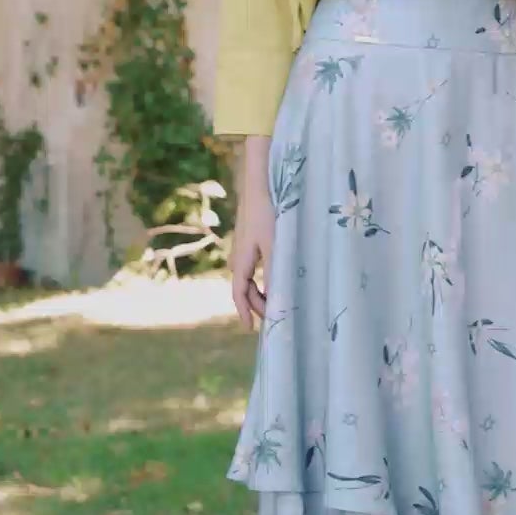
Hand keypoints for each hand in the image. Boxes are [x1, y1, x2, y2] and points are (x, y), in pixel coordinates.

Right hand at [230, 184, 274, 330]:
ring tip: (276, 303)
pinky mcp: (249, 242)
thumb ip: (276, 271)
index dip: (245, 312)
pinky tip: (275, 280)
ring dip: (260, 293)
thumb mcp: (275, 245)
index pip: (239, 293)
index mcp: (241, 261)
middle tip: (274, 318)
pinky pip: (252, 269)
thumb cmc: (267, 213)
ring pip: (248, 279)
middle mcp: (238, 258)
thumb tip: (278, 298)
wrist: (259, 185)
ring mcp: (242, 250)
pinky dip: (262, 280)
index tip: (250, 329)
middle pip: (244, 289)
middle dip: (257, 305)